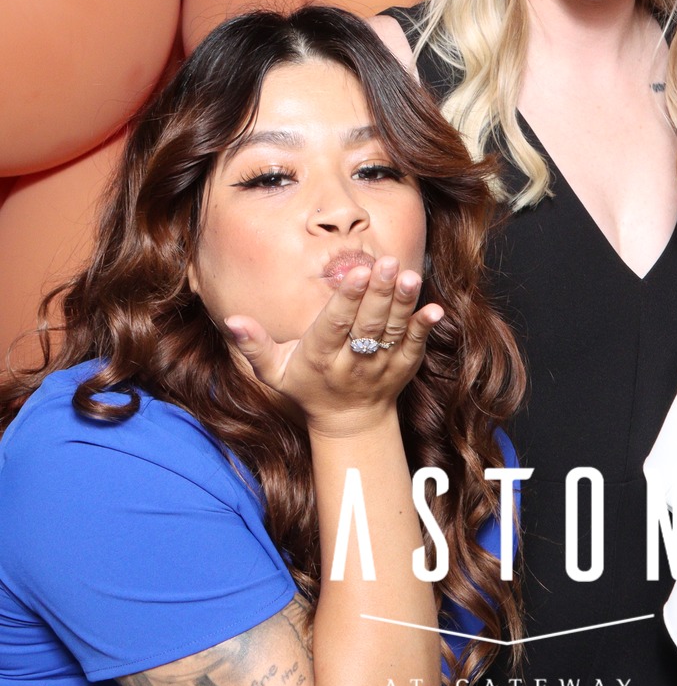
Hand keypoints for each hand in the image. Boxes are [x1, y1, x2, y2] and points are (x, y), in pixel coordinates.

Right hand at [224, 257, 441, 438]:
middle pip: (367, 325)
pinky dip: (425, 328)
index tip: (356, 272)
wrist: (348, 422)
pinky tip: (434, 309)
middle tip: (388, 263)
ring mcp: (380, 366)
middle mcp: (352, 361)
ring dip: (403, 304)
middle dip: (378, 293)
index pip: (335, 324)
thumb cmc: (307, 387)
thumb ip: (254, 345)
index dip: (346, 298)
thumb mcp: (274, 372)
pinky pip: (416, 347)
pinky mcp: (403, 368)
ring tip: (410, 276)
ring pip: (393, 332)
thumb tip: (232, 319)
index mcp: (320, 356)